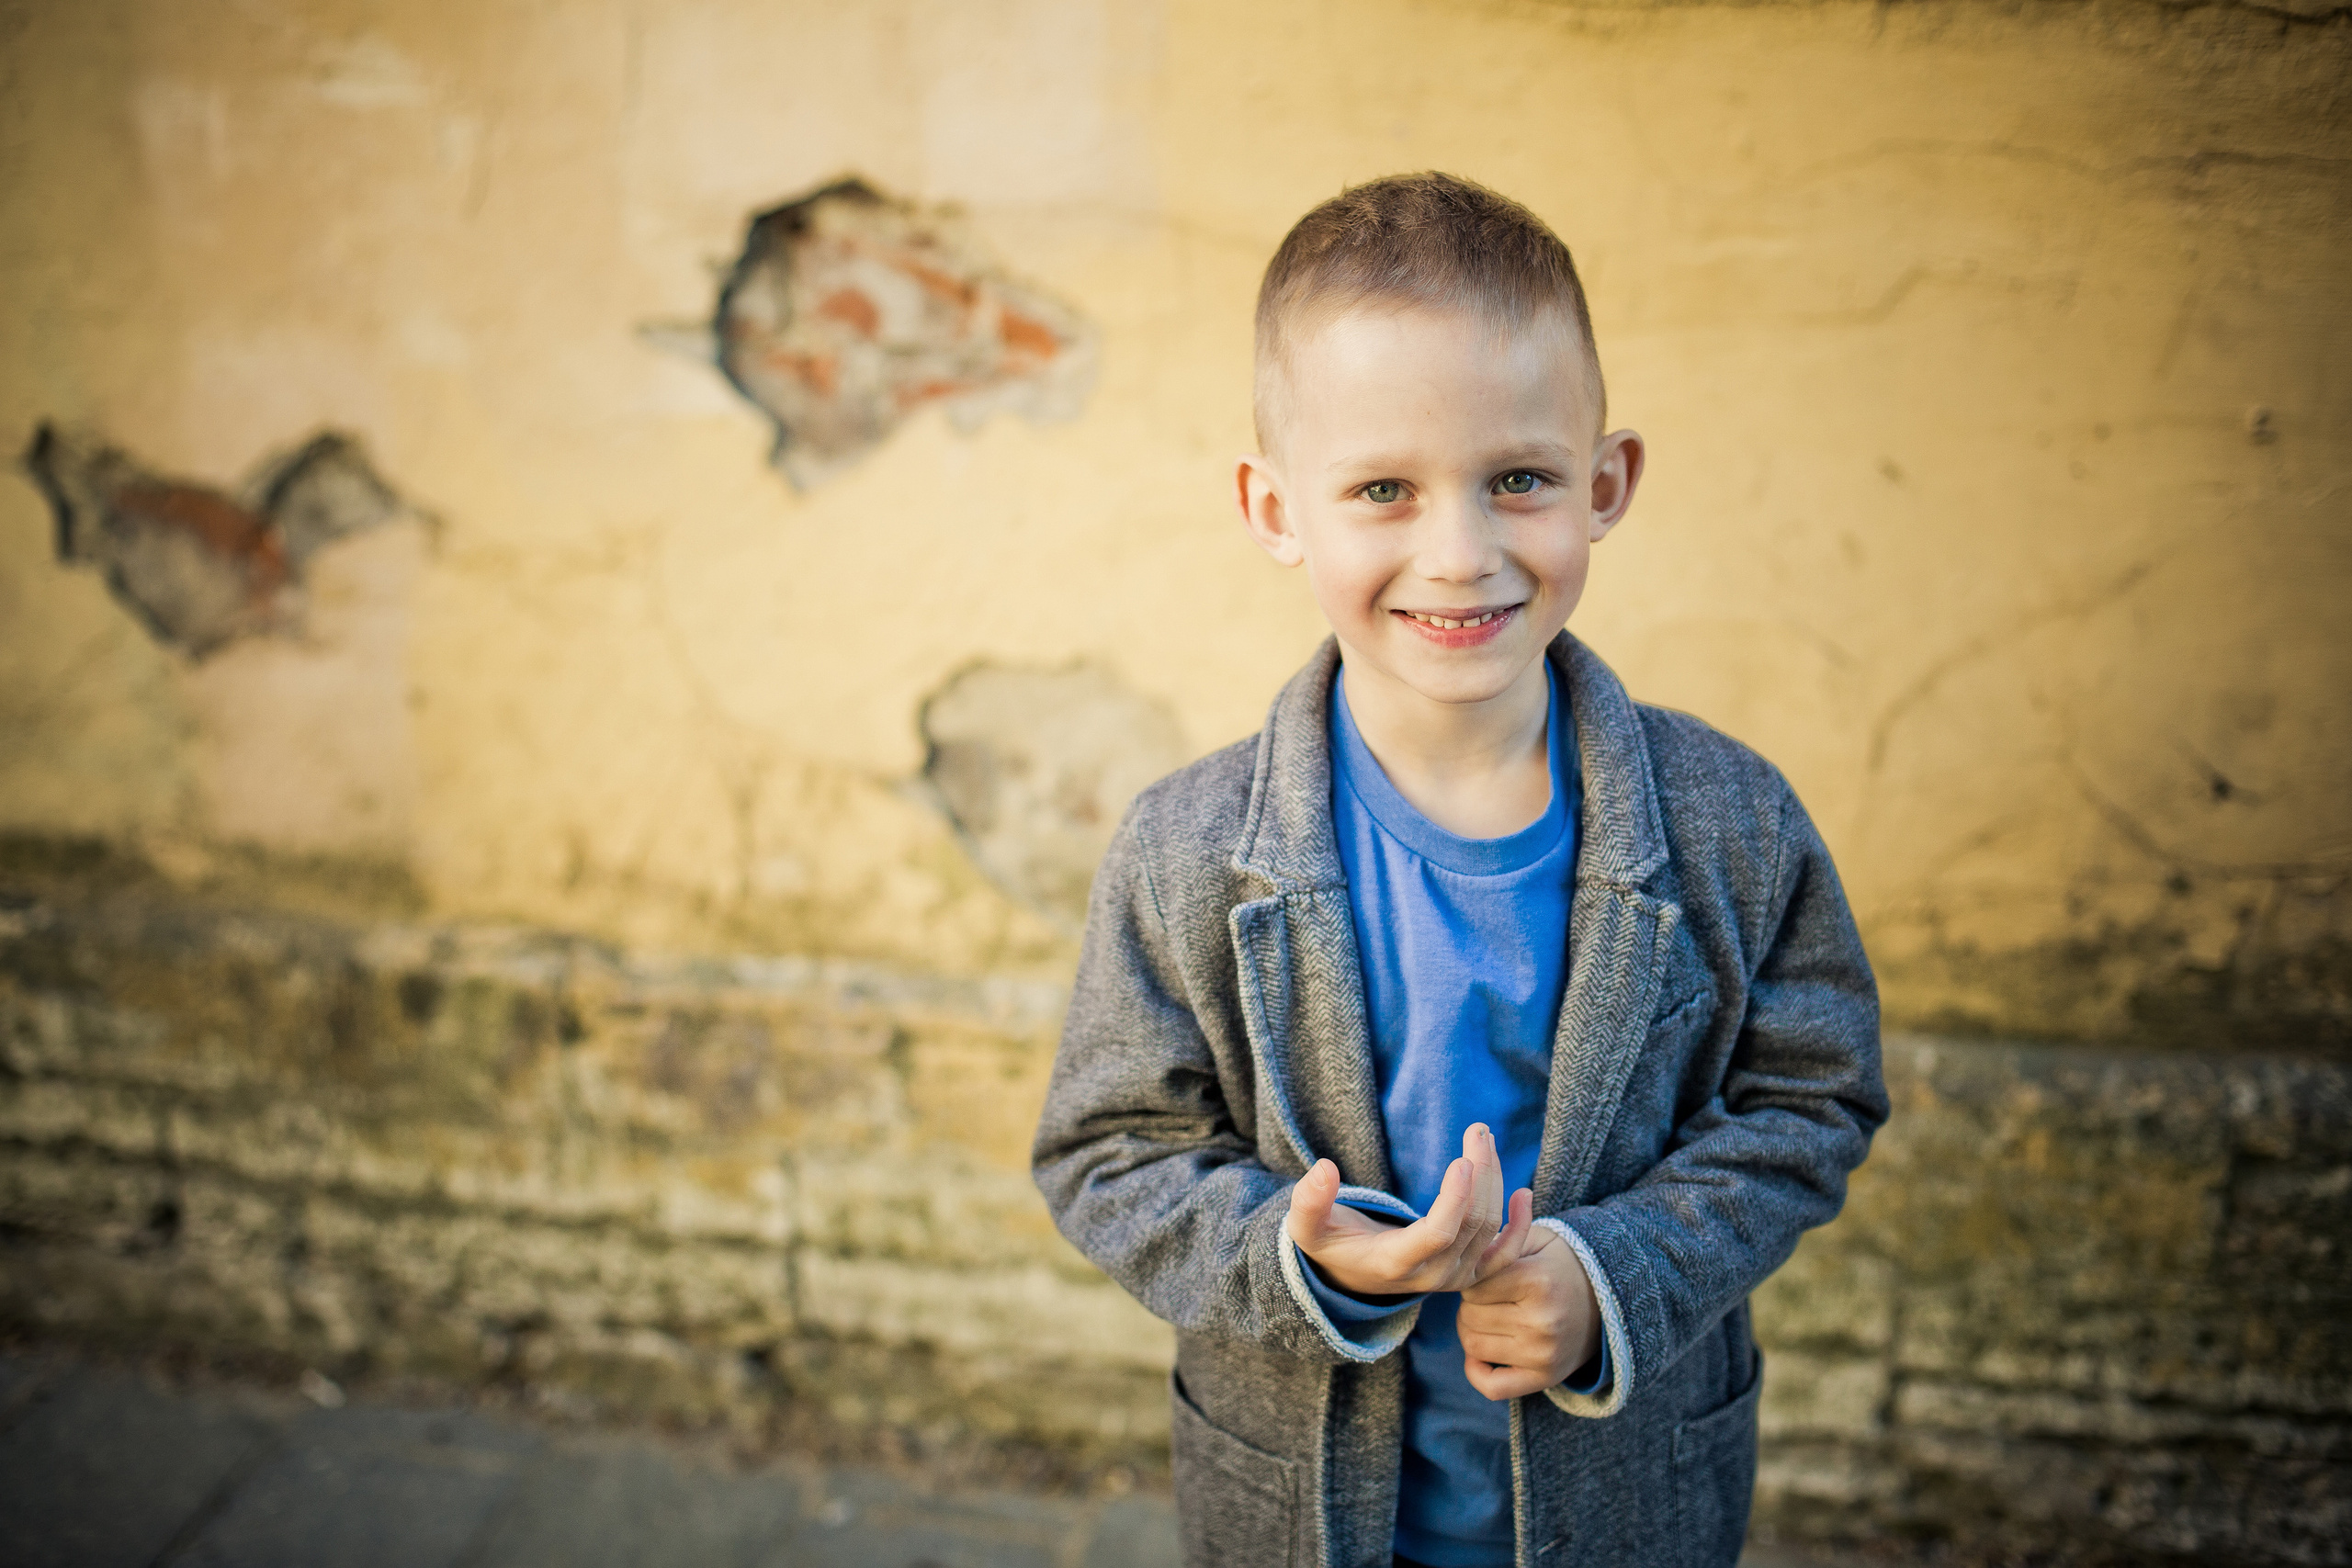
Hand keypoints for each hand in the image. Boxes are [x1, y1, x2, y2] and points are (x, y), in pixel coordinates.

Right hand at [1286, 1124, 1532, 1296]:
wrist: (1350, 1278)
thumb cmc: (1331, 1245)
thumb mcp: (1307, 1229)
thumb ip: (1309, 1202)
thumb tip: (1323, 1169)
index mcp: (1395, 1263)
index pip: (1437, 1234)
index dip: (1455, 1200)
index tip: (1462, 1160)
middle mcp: (1432, 1276)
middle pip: (1472, 1224)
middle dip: (1481, 1173)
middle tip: (1478, 1131)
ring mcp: (1454, 1278)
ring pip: (1490, 1229)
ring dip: (1495, 1181)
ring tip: (1485, 1140)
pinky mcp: (1469, 1275)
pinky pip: (1506, 1256)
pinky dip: (1521, 1226)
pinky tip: (1524, 1193)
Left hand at [1458, 1223, 1600, 1399]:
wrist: (1607, 1299)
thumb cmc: (1558, 1265)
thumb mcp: (1532, 1240)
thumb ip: (1494, 1245)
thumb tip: (1456, 1261)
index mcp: (1537, 1281)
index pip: (1472, 1286)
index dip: (1471, 1279)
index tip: (1485, 1276)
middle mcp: (1542, 1322)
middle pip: (1469, 1316)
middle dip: (1470, 1304)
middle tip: (1489, 1297)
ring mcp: (1543, 1354)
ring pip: (1473, 1347)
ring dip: (1472, 1331)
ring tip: (1491, 1318)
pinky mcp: (1545, 1378)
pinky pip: (1491, 1387)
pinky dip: (1477, 1372)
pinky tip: (1485, 1353)